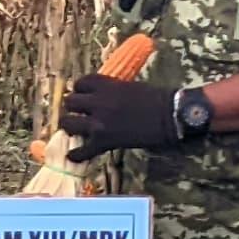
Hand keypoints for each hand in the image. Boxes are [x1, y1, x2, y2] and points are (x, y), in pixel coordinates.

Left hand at [57, 73, 182, 159]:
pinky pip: (82, 151)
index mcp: (106, 85)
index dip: (80, 89)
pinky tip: (73, 155)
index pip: (81, 83)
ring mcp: (99, 123)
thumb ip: (111, 90)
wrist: (170, 116)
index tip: (83, 94)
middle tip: (78, 112)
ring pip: (68, 123)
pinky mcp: (104, 142)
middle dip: (73, 107)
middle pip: (70, 102)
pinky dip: (77, 155)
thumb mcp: (129, 86)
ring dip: (70, 126)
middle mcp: (98, 103)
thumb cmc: (156, 98)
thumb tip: (100, 95)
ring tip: (75, 128)